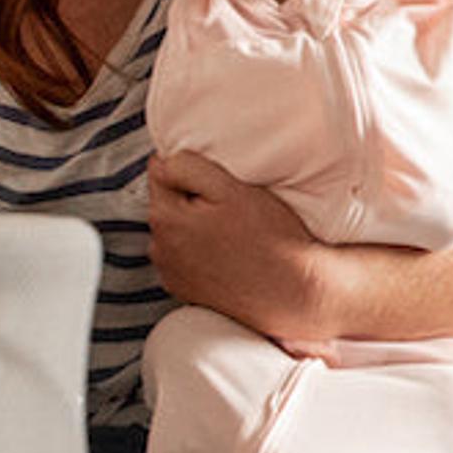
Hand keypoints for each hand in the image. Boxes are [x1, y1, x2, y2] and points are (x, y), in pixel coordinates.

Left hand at [146, 148, 349, 353]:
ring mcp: (171, 272)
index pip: (160, 172)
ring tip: (232, 232)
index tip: (217, 182)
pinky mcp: (184, 290)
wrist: (292, 292)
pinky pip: (184, 258)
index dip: (191, 170)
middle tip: (230, 208)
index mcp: (166, 218)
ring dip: (195, 226)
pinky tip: (227, 253)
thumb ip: (187, 166)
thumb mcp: (230, 187)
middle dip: (192, 199)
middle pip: (167, 203)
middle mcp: (160, 248)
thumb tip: (164, 159)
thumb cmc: (268, 238)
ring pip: (175, 231)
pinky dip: (199, 253)